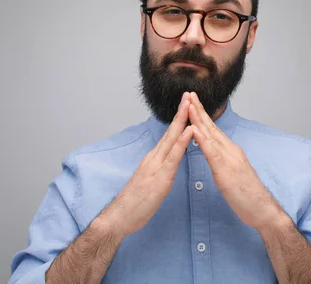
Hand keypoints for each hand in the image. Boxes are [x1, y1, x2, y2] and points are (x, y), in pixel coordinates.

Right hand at [98, 92, 192, 237]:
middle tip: (188, 95)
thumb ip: (158, 170)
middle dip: (180, 113)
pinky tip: (190, 131)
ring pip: (172, 139)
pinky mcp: (160, 177)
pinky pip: (173, 156)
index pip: (168, 136)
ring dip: (182, 120)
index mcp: (153, 159)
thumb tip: (166, 164)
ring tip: (190, 105)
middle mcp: (154, 158)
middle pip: (170, 132)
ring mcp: (156, 165)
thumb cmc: (135, 203)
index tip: (185, 106)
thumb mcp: (149, 182)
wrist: (120, 216)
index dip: (177, 121)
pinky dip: (182, 142)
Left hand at [187, 92, 284, 230]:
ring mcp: (229, 159)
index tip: (192, 102)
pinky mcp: (226, 171)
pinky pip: (212, 153)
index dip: (202, 115)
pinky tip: (194, 130)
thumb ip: (224, 161)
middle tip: (189, 94)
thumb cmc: (248, 195)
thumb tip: (215, 154)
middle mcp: (231, 150)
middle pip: (211, 127)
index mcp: (230, 151)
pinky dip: (202, 140)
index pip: (213, 130)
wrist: (263, 210)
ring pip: (211, 135)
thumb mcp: (233, 174)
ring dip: (198, 119)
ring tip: (189, 104)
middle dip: (199, 110)